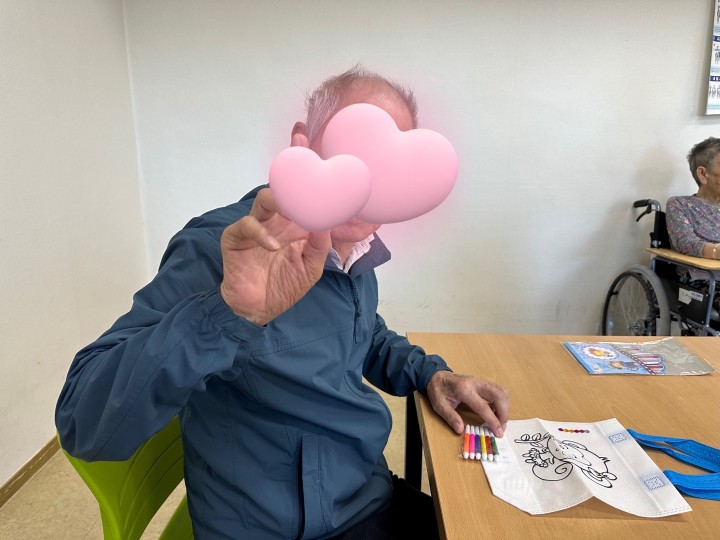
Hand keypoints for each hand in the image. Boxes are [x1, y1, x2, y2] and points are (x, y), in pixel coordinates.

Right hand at [220, 188, 330, 325]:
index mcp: (294, 226)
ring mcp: (255, 227)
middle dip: (298, 193)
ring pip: (264, 200)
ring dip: (279, 202)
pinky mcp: (236, 237)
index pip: (304, 202)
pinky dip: (260, 232)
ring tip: (292, 215)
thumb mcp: (311, 268)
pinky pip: (246, 224)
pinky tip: (273, 247)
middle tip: (312, 200)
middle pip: (284, 193)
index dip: (317, 199)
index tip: (333, 202)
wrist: (259, 309)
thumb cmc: (285, 286)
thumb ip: (320, 246)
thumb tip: (328, 223)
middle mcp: (275, 222)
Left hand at [426, 371, 508, 436]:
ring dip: (505, 407)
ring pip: (502, 392)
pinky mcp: (483, 382)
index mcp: (464, 390)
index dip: (493, 421)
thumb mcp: (439, 406)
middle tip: (501, 427)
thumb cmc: (438, 391)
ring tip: (499, 420)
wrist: (437, 376)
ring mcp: (481, 381)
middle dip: (504, 413)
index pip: (484, 407)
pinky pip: (499, 390)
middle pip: (499, 396)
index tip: (499, 433)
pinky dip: (501, 402)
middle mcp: (476, 383)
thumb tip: (461, 430)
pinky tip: (495, 411)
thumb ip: (450, 417)